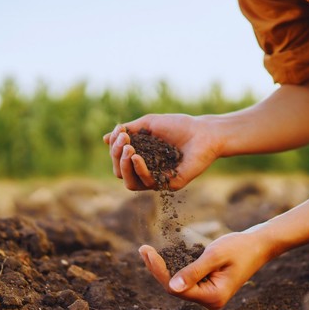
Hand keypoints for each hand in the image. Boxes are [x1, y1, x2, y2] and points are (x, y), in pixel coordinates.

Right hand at [102, 114, 220, 190]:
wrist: (203, 132)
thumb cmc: (178, 126)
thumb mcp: (148, 124)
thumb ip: (128, 131)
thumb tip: (105, 139)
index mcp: (141, 157)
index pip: (118, 159)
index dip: (114, 148)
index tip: (120, 131)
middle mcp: (147, 171)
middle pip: (120, 172)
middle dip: (116, 156)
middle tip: (124, 141)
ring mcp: (157, 179)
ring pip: (129, 183)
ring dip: (123, 166)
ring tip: (128, 149)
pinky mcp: (168, 185)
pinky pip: (147, 183)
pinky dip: (139, 170)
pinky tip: (136, 157)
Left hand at [138, 230, 272, 309]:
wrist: (259, 245)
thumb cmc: (240, 247)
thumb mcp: (215, 256)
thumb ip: (193, 271)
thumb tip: (171, 287)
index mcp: (213, 297)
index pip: (176, 288)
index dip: (159, 271)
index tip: (146, 252)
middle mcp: (210, 301)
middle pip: (174, 288)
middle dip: (157, 269)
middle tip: (143, 249)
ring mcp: (208, 296)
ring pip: (177, 284)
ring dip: (163, 268)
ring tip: (146, 251)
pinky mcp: (206, 287)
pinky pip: (185, 280)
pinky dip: (173, 267)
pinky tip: (160, 256)